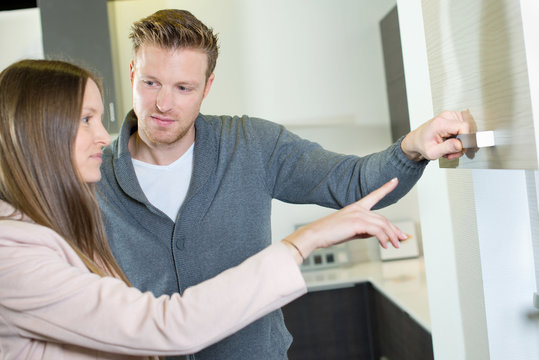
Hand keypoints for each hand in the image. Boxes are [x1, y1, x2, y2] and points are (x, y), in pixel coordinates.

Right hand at [282, 178, 406, 262]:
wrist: (315, 235)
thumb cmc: (329, 233)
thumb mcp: (350, 231)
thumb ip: (363, 230)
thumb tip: (377, 235)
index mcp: (356, 207)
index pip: (374, 195)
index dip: (386, 187)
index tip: (395, 180)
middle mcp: (358, 208)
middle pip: (383, 218)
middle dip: (394, 229)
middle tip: (402, 238)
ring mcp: (358, 214)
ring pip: (382, 224)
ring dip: (391, 236)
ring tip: (396, 245)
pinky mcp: (357, 223)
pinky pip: (377, 231)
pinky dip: (383, 239)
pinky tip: (385, 245)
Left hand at [401, 110, 475, 160]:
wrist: (417, 140)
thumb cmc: (422, 145)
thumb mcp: (432, 152)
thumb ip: (446, 148)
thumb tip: (460, 145)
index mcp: (440, 123)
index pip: (464, 127)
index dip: (466, 139)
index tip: (460, 149)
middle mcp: (446, 116)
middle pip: (468, 128)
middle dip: (463, 144)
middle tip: (453, 152)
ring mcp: (451, 116)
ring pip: (468, 129)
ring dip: (462, 142)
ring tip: (451, 148)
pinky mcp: (455, 118)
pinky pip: (466, 128)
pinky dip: (461, 138)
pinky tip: (452, 143)